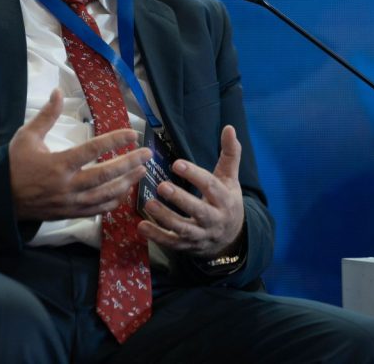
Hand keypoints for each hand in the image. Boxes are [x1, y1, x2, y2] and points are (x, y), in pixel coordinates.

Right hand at [9, 89, 151, 220]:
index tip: (132, 133)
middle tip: (147, 154)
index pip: (93, 150)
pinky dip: (113, 201)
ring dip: (127, 182)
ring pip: (106, 195)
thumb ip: (47, 115)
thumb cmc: (14, 164)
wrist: (0, 197)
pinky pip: (98, 210)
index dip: (115, 141)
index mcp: (59, 164)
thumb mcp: (27, 136)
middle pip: (107, 175)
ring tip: (142, 171)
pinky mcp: (70, 213)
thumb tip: (57, 91)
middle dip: (130, 163)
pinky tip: (123, 192)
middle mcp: (68, 185)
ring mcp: (71, 202)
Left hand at [137, 125, 244, 257]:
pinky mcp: (188, 246)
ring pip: (184, 229)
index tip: (176, 164)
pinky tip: (141, 227)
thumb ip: (230, 154)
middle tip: (162, 186)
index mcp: (225, 199)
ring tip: (148, 204)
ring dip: (165, 218)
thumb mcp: (230, 178)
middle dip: (180, 200)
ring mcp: (201, 235)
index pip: (211, 186)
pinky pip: (172, 243)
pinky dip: (157, 236)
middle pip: (199, 211)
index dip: (194, 175)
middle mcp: (214, 219)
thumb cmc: (226, 200)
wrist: (231, 238)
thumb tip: (229, 127)